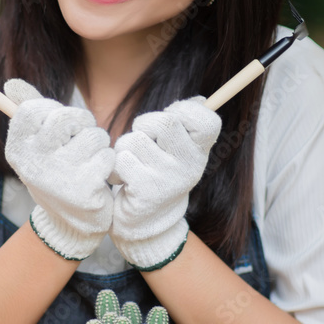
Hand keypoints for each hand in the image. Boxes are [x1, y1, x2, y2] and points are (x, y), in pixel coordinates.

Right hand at [3, 78, 114, 259]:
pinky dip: (108, 163)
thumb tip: (10, 83)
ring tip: (89, 161)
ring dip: (98, 145)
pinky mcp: (84, 189)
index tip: (60, 125)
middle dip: (82, 124)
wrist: (71, 223)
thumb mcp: (38, 144)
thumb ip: (28, 111)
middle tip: (81, 139)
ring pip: (93, 134)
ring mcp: (59, 176)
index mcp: (17, 150)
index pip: (31, 109)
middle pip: (66, 117)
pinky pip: (107, 156)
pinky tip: (99, 177)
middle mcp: (34, 163)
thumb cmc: (56, 174)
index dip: (53, 110)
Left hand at [110, 96, 221, 269]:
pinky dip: (117, 167)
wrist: (147, 223)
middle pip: (166, 121)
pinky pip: (122, 160)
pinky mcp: (146, 191)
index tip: (172, 117)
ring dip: (126, 147)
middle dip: (145, 123)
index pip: (207, 119)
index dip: (185, 109)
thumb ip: (185, 125)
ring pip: (136, 139)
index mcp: (200, 151)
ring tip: (133, 163)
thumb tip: (201, 100)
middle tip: (144, 138)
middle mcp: (190, 165)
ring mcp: (169, 179)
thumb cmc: (158, 176)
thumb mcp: (177, 151)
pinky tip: (125, 181)